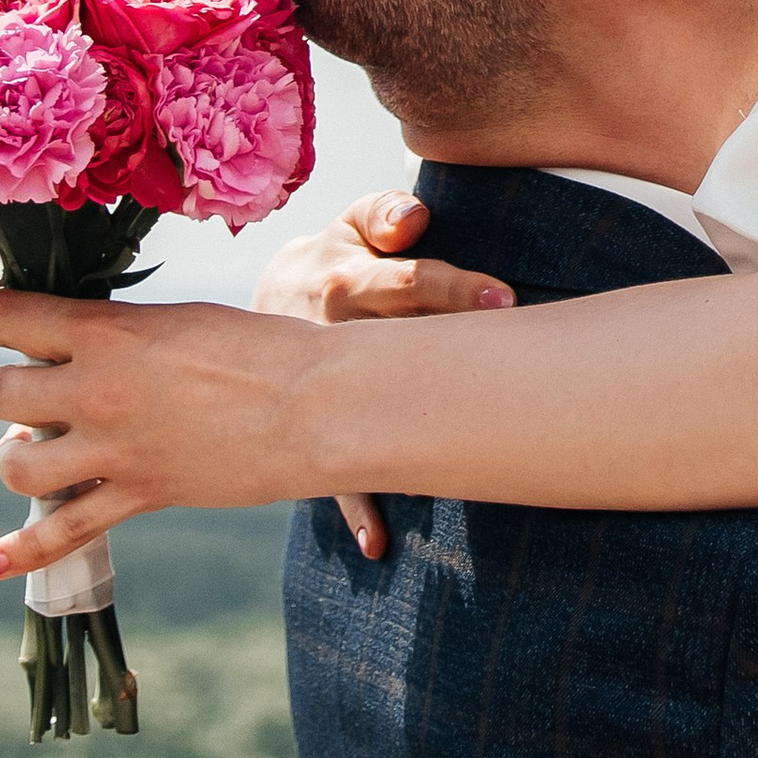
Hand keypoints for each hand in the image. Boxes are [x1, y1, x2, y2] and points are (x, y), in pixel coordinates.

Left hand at [0, 292, 348, 584]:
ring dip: (16, 455)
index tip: (14, 321)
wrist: (317, 404)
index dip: (2, 317)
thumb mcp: (178, 319)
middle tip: (50, 388)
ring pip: (14, 466)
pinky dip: (20, 552)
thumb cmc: (262, 349)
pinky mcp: (138, 495)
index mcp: (105, 330)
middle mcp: (95, 389)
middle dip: (15, 388)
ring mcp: (113, 450)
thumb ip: (120, 333)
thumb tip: (82, 352)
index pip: (3, 318)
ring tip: (38, 447)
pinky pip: (63, 534)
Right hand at [252, 191, 512, 565]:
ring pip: (361, 419)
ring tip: (441, 476)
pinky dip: (352, 509)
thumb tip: (415, 216)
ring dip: (396, 445)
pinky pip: (329, 476)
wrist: (251, 317)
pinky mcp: (309, 435)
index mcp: (348, 282)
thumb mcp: (351, 227)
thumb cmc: (334, 262)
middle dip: (443, 363)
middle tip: (501, 368)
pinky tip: (376, 542)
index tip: (506, 297)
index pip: (410, 282)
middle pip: (394, 351)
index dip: (456, 288)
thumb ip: (384, 215)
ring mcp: (317, 395)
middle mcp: (330, 339)